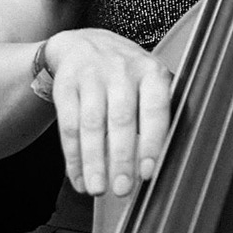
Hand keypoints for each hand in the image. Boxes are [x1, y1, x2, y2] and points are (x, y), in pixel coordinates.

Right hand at [42, 27, 171, 197]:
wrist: (84, 43)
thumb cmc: (126, 73)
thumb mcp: (148, 81)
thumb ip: (158, 114)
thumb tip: (166, 162)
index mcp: (150, 72)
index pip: (154, 109)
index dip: (151, 142)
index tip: (147, 173)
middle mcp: (122, 70)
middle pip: (121, 119)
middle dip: (121, 159)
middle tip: (122, 189)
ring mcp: (91, 76)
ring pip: (91, 125)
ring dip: (93, 162)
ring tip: (97, 189)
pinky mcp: (66, 85)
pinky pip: (68, 125)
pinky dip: (73, 156)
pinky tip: (78, 178)